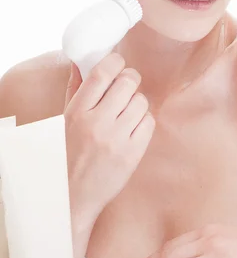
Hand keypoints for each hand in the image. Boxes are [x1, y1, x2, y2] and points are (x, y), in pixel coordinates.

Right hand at [64, 52, 154, 220]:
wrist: (73, 196)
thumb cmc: (68, 153)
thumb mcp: (65, 120)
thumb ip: (75, 89)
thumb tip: (81, 60)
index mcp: (77, 112)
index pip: (102, 72)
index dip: (115, 61)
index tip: (118, 64)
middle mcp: (97, 123)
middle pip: (127, 82)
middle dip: (130, 80)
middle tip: (126, 87)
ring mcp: (116, 139)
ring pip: (141, 101)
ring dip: (137, 102)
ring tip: (127, 112)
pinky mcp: (132, 154)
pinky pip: (149, 122)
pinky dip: (143, 121)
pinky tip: (133, 127)